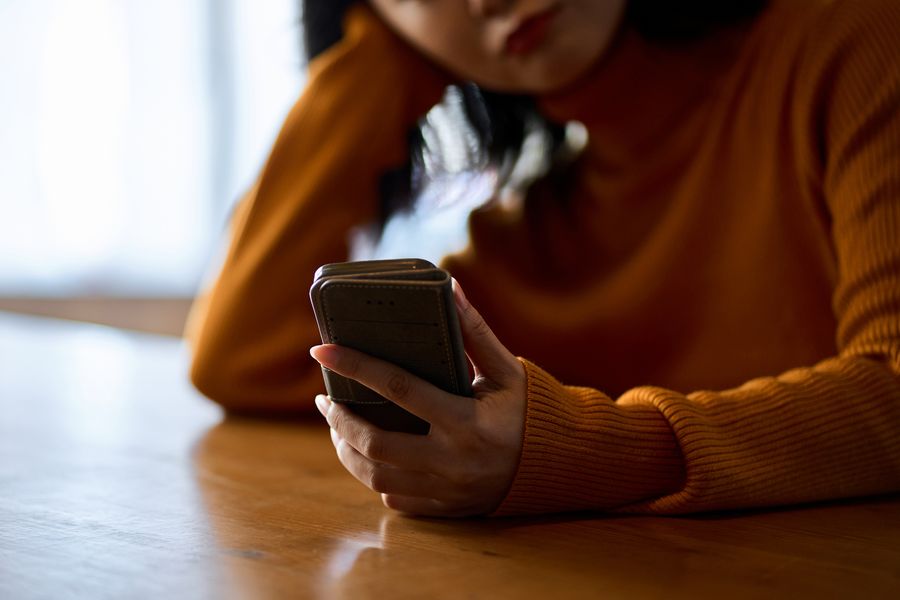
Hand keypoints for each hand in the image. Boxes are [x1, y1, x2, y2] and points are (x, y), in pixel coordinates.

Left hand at [310, 279, 525, 516]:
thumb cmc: (529, 410)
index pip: (398, 389)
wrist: (558, 465)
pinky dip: (373, 474)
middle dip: (340, 420)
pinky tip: (367, 454)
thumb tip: (448, 287)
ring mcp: (446, 490)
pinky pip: (394, 497)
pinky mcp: (444, 508)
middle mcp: (452, 461)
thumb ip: (475, 331)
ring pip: (376, 477)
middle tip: (326, 398)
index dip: (356, 366)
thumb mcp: (507, 369)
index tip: (322, 349)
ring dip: (347, 450)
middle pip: (375, 444)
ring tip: (336, 426)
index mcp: (466, 422)